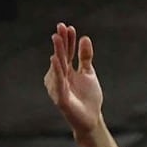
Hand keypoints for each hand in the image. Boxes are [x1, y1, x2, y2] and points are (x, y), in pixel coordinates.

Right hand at [45, 22, 103, 136]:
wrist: (91, 119)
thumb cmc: (88, 98)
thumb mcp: (88, 73)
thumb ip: (85, 57)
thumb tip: (85, 38)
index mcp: (66, 70)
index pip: (66, 52)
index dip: (68, 40)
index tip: (69, 27)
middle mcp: (60, 76)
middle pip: (60, 56)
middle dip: (60, 42)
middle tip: (60, 26)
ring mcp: (59, 86)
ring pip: (58, 66)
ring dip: (58, 52)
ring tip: (58, 38)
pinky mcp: (60, 97)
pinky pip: (58, 82)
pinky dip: (56, 70)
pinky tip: (55, 58)